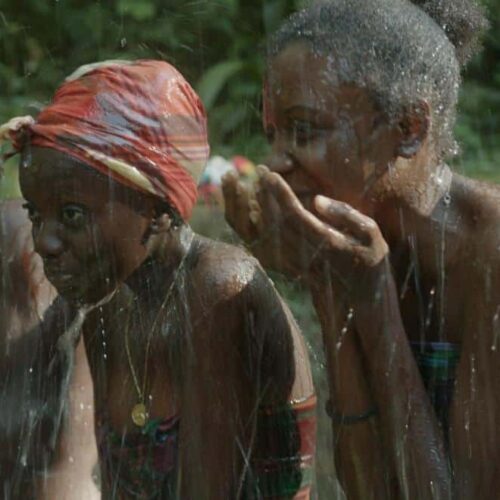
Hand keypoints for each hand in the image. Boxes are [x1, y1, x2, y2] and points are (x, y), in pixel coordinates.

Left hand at [222, 165, 388, 291]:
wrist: (357, 296)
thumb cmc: (369, 259)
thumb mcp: (371, 236)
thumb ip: (347, 215)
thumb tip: (317, 200)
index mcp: (326, 244)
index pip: (295, 216)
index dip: (279, 194)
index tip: (267, 173)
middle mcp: (304, 255)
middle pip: (272, 223)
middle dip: (260, 195)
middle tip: (255, 170)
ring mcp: (291, 264)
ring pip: (259, 236)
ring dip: (245, 209)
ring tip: (240, 183)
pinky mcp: (283, 268)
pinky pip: (257, 246)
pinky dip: (246, 226)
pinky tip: (242, 204)